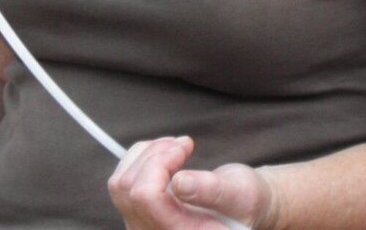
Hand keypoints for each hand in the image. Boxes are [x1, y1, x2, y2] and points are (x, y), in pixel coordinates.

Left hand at [108, 137, 274, 229]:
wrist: (243, 210)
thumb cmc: (246, 204)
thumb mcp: (241, 194)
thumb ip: (213, 191)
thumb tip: (179, 183)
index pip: (145, 197)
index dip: (158, 164)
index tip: (185, 147)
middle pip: (129, 189)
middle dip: (154, 155)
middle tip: (185, 143)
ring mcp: (142, 228)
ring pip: (119, 184)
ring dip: (145, 154)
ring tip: (176, 147)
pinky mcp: (137, 216)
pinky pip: (120, 183)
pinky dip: (139, 159)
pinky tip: (164, 156)